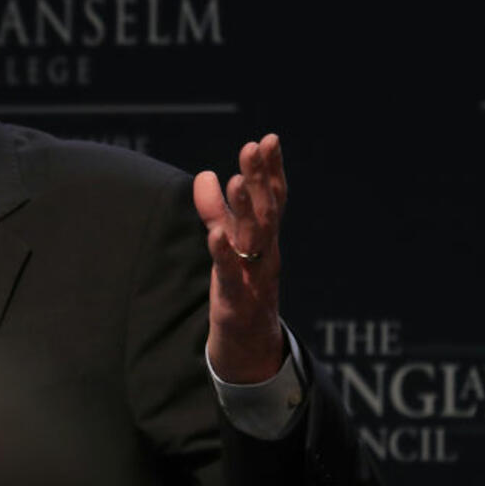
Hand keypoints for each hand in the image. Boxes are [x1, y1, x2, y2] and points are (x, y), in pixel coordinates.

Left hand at [192, 135, 286, 383]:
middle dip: (260, 178)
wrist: (249, 347)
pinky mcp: (236, 301)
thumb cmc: (241, 288)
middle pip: (267, 211)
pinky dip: (224, 254)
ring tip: (238, 180)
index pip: (274, 198)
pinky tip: (216, 234)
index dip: (271, 170)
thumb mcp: (229, 245)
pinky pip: (231, 275)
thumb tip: (210, 174)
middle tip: (254, 146)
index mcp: (267, 239)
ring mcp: (254, 276)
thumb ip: (217, 210)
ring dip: (247, 209)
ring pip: (255, 239)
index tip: (269, 139)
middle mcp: (266, 253)